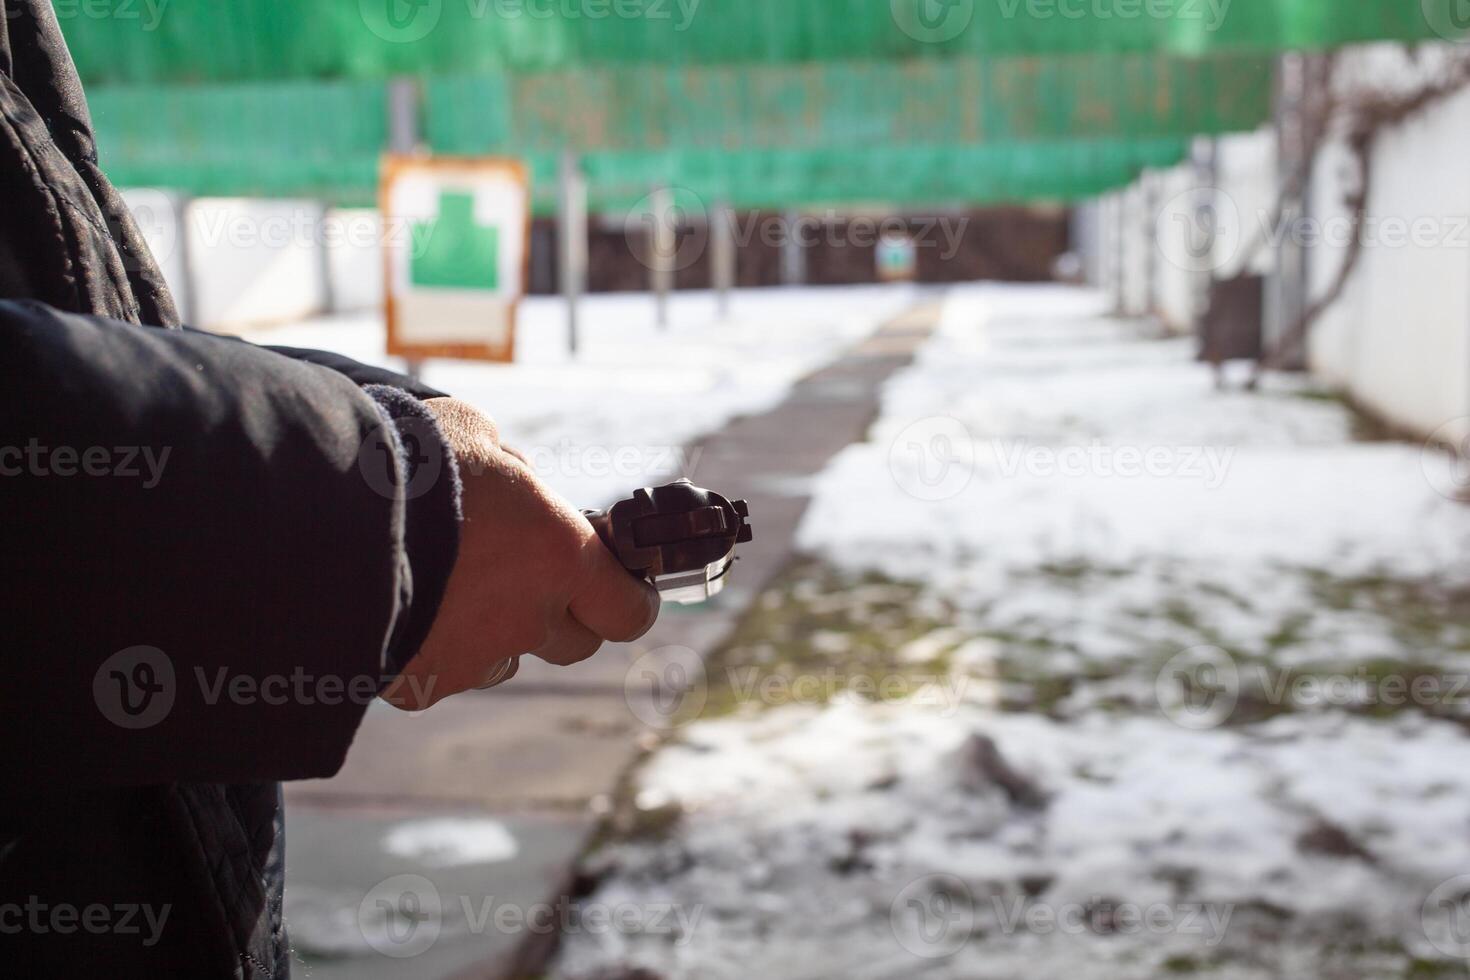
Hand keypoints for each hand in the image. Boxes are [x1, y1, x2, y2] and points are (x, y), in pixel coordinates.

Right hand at [381, 398, 659, 709]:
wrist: (315, 518)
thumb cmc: (405, 461)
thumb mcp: (472, 435)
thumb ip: (509, 467)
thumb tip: (515, 480)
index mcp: (559, 555)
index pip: (629, 610)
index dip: (629, 600)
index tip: (624, 588)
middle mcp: (529, 617)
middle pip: (575, 642)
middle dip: (561, 613)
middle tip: (527, 576)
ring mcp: (475, 658)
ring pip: (505, 657)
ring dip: (494, 631)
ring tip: (446, 584)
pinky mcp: (421, 685)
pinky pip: (444, 672)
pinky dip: (433, 648)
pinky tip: (402, 607)